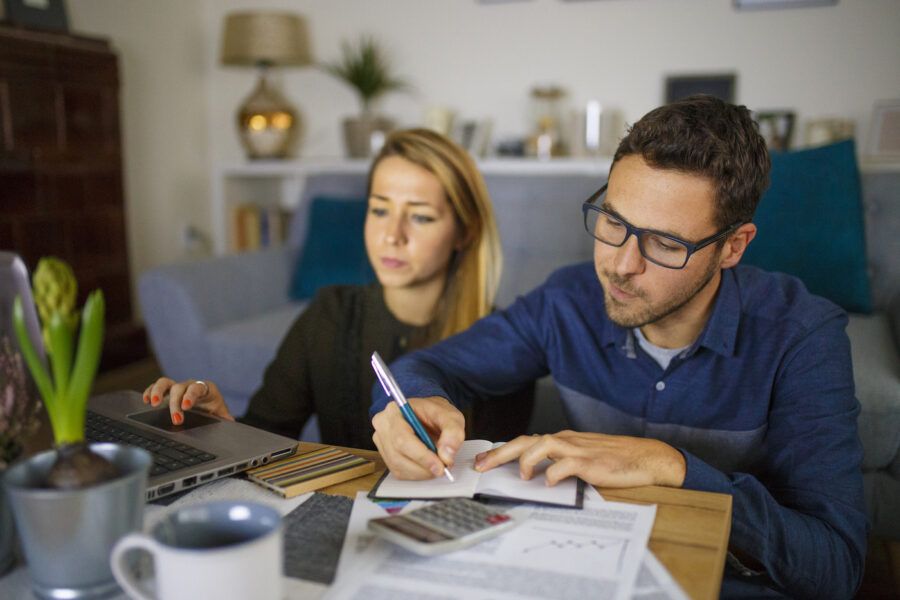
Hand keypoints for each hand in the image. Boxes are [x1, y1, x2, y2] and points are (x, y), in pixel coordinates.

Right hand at [143, 377, 233, 424]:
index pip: (197, 388)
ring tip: (152, 404)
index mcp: (206, 388)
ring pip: (165, 382)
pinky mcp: (167, 392)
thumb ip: (225, 419)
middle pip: (179, 388)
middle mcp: (190, 385)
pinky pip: (156, 387)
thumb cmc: (214, 408)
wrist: (209, 404)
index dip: (191, 396)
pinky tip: (145, 400)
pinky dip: (150, 392)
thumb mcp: (221, 413)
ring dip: (157, 391)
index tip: (186, 406)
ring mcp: (177, 388)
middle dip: (175, 403)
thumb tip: (231, 424)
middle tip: (176, 419)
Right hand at [371, 396, 464, 479]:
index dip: (421, 455)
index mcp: (395, 411)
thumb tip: (447, 455)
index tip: (439, 465)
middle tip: (442, 468)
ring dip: (421, 472)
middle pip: (398, 455)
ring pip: (398, 466)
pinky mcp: (385, 455)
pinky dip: (416, 474)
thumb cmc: (435, 413)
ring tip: (437, 464)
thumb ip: (452, 432)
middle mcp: (383, 425)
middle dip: (423, 466)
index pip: (402, 438)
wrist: (429, 415)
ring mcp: (382, 441)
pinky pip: (398, 471)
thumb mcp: (451, 416)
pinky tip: (426, 466)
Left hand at [473, 430, 685, 487]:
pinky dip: (553, 472)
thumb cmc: (616, 460)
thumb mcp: (583, 458)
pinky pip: (566, 464)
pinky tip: (549, 482)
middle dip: (500, 453)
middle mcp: (567, 440)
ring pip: (543, 445)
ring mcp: (579, 449)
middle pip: (526, 440)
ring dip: (526, 459)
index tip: (482, 460)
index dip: (502, 450)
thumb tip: (539, 474)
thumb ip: (562, 462)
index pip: (526, 441)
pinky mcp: (591, 462)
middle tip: (481, 466)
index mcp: (563, 440)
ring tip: (522, 476)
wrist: (647, 457)